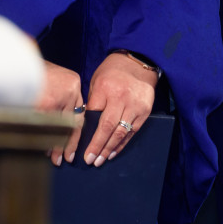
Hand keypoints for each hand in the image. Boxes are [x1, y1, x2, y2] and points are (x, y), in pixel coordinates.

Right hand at [36, 59, 83, 165]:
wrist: (18, 58)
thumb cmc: (31, 71)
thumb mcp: (51, 80)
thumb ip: (59, 97)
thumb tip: (58, 121)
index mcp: (73, 83)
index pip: (78, 112)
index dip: (75, 132)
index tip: (73, 147)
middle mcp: (71, 89)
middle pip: (73, 122)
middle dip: (68, 143)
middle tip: (65, 158)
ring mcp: (60, 96)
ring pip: (61, 126)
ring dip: (56, 143)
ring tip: (53, 157)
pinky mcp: (47, 102)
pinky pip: (47, 125)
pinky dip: (44, 136)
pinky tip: (41, 146)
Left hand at [81, 51, 157, 166]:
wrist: (137, 63)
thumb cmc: (112, 71)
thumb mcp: (97, 81)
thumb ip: (93, 102)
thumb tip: (85, 125)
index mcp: (105, 88)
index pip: (93, 115)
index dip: (86, 132)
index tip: (78, 145)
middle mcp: (121, 98)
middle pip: (108, 127)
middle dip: (98, 146)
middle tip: (90, 160)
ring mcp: (135, 106)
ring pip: (121, 133)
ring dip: (109, 149)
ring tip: (100, 160)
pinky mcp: (144, 112)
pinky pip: (132, 132)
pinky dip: (122, 144)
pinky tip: (113, 152)